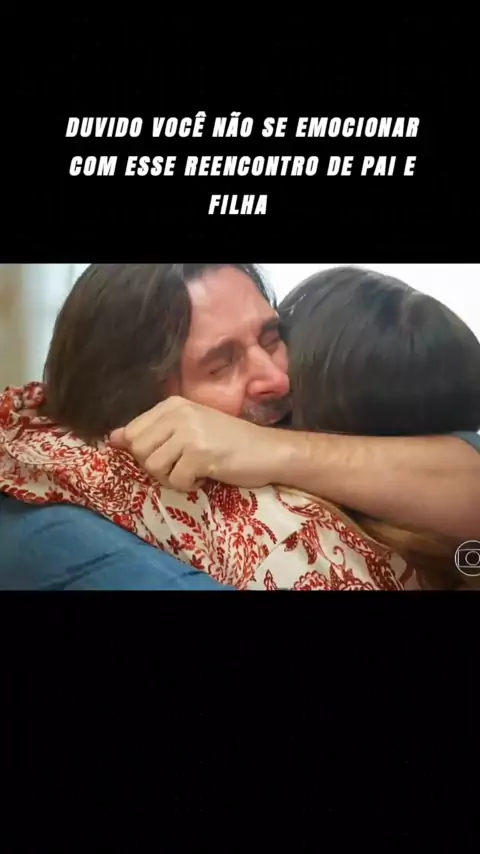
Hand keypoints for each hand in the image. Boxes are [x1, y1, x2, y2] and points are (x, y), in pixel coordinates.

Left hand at [109, 396, 295, 491]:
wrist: (268, 450)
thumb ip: (152, 432)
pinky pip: (176, 480)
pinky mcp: (200, 454)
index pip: (133, 432)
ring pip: (153, 467)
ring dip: (173, 477)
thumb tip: (112, 438)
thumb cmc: (229, 442)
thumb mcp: (188, 429)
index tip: (171, 455)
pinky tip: (208, 475)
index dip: (146, 452)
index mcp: (172, 404)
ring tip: (195, 470)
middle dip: (156, 466)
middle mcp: (178, 413)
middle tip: (182, 465)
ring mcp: (189, 432)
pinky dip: (190, 486)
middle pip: (139, 450)